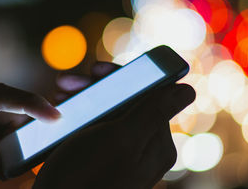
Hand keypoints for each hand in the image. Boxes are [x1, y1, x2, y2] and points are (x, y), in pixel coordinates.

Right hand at [33, 62, 195, 188]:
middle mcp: (143, 147)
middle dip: (96, 87)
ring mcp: (122, 152)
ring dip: (84, 98)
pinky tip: (63, 111)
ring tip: (60, 96)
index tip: (95, 70)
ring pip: (107, 111)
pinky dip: (79, 114)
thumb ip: (154, 112)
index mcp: (156, 143)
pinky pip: (95, 126)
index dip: (122, 77)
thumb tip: (188, 90)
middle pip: (125, 101)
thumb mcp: (122, 139)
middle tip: (67, 84)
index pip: (147, 95)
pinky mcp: (102, 157)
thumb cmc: (86, 178)